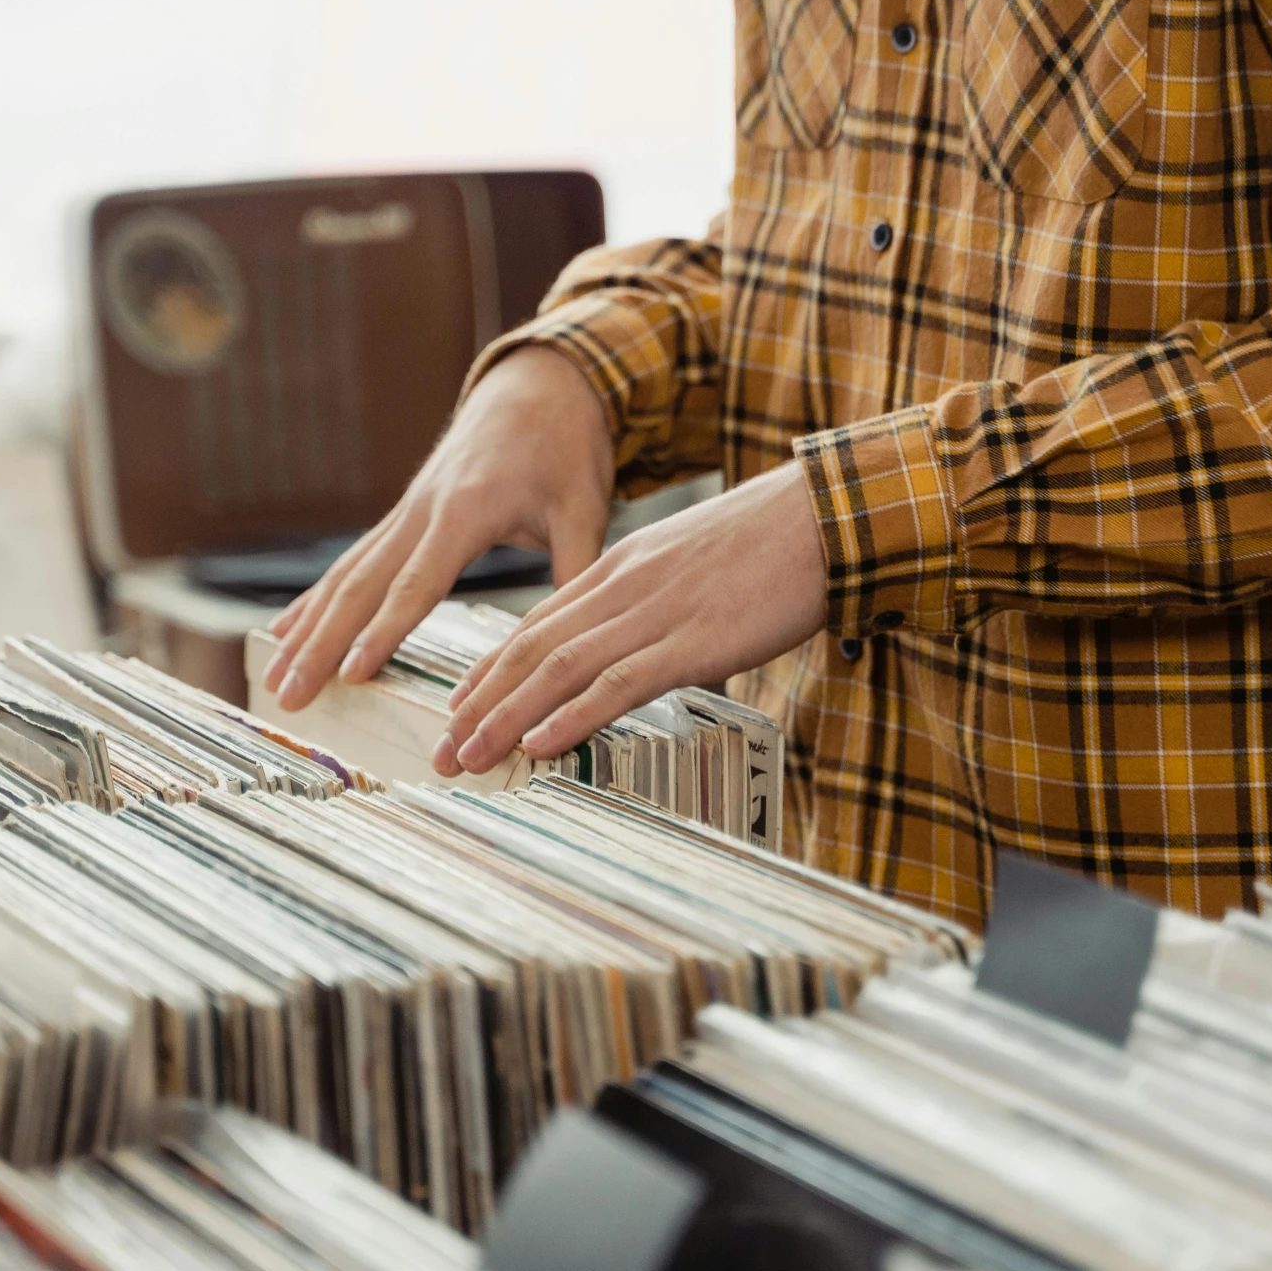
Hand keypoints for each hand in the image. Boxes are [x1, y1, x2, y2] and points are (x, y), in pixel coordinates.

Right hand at [261, 346, 612, 708]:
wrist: (538, 385)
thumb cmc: (565, 445)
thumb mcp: (585, 505)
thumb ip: (577, 569)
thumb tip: (578, 640)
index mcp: (467, 511)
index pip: (417, 583)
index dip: (383, 631)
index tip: (351, 672)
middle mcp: (423, 510)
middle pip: (361, 585)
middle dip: (321, 643)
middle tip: (289, 693)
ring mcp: (406, 512)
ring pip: (345, 576)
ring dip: (307, 628)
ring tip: (273, 676)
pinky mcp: (403, 516)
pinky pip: (351, 562)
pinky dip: (316, 599)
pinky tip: (285, 630)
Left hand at [435, 462, 827, 774]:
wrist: (830, 514)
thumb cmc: (776, 542)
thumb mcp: (696, 562)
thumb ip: (659, 598)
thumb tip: (646, 642)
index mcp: (623, 567)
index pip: (537, 623)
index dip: (490, 669)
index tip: (459, 706)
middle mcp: (624, 588)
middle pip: (530, 650)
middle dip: (479, 704)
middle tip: (441, 750)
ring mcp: (655, 613)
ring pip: (559, 668)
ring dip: (505, 718)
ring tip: (467, 756)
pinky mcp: (693, 640)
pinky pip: (619, 682)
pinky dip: (571, 715)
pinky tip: (539, 743)